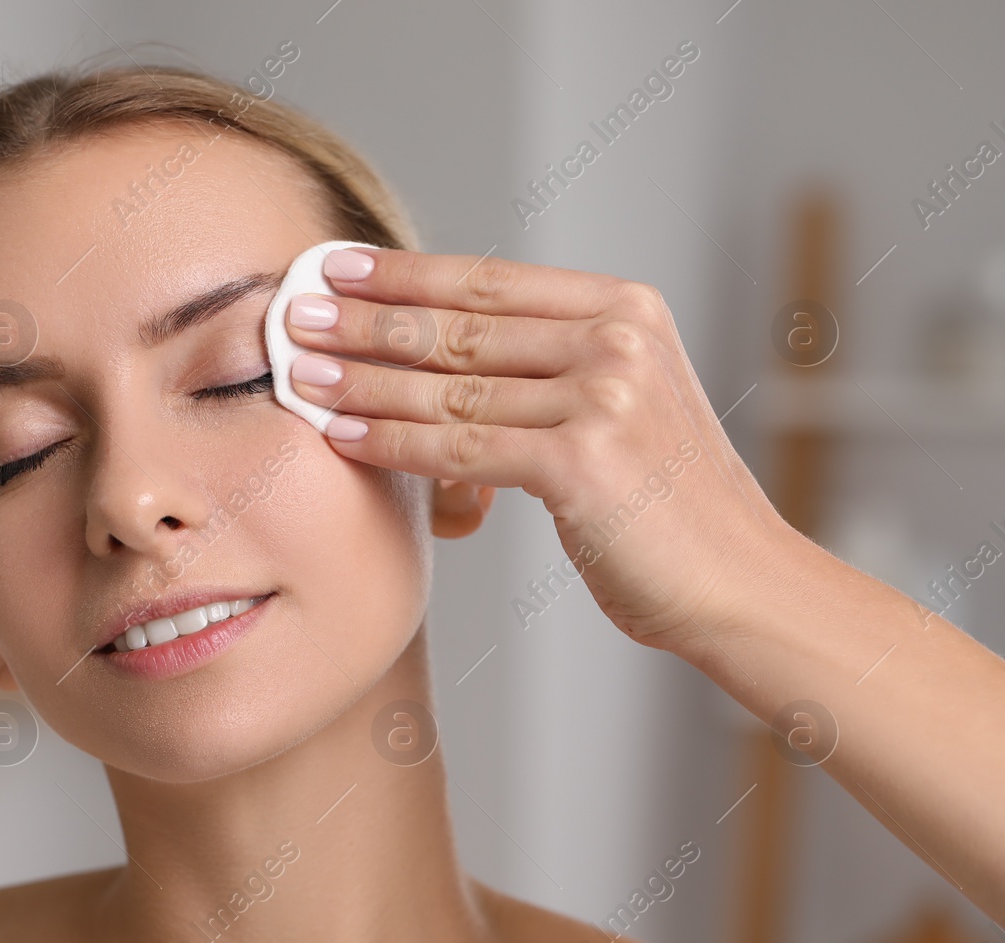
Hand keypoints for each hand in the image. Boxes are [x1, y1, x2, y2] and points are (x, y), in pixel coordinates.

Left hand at [285, 246, 796, 653]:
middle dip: (365, 319)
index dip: (405, 273)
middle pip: (460, 326)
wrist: (742, 584)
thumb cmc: (666, 507)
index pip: (490, 280)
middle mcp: (617, 340)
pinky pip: (459, 447)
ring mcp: (604, 397)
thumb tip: (440, 356)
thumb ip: (551, 369)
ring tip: (299, 372)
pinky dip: (392, 442)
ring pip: (449, 386)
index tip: (337, 266)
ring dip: (362, 379)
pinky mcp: (583, 461)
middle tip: (292, 313)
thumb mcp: (622, 408)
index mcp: (625, 311)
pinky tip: (339, 436)